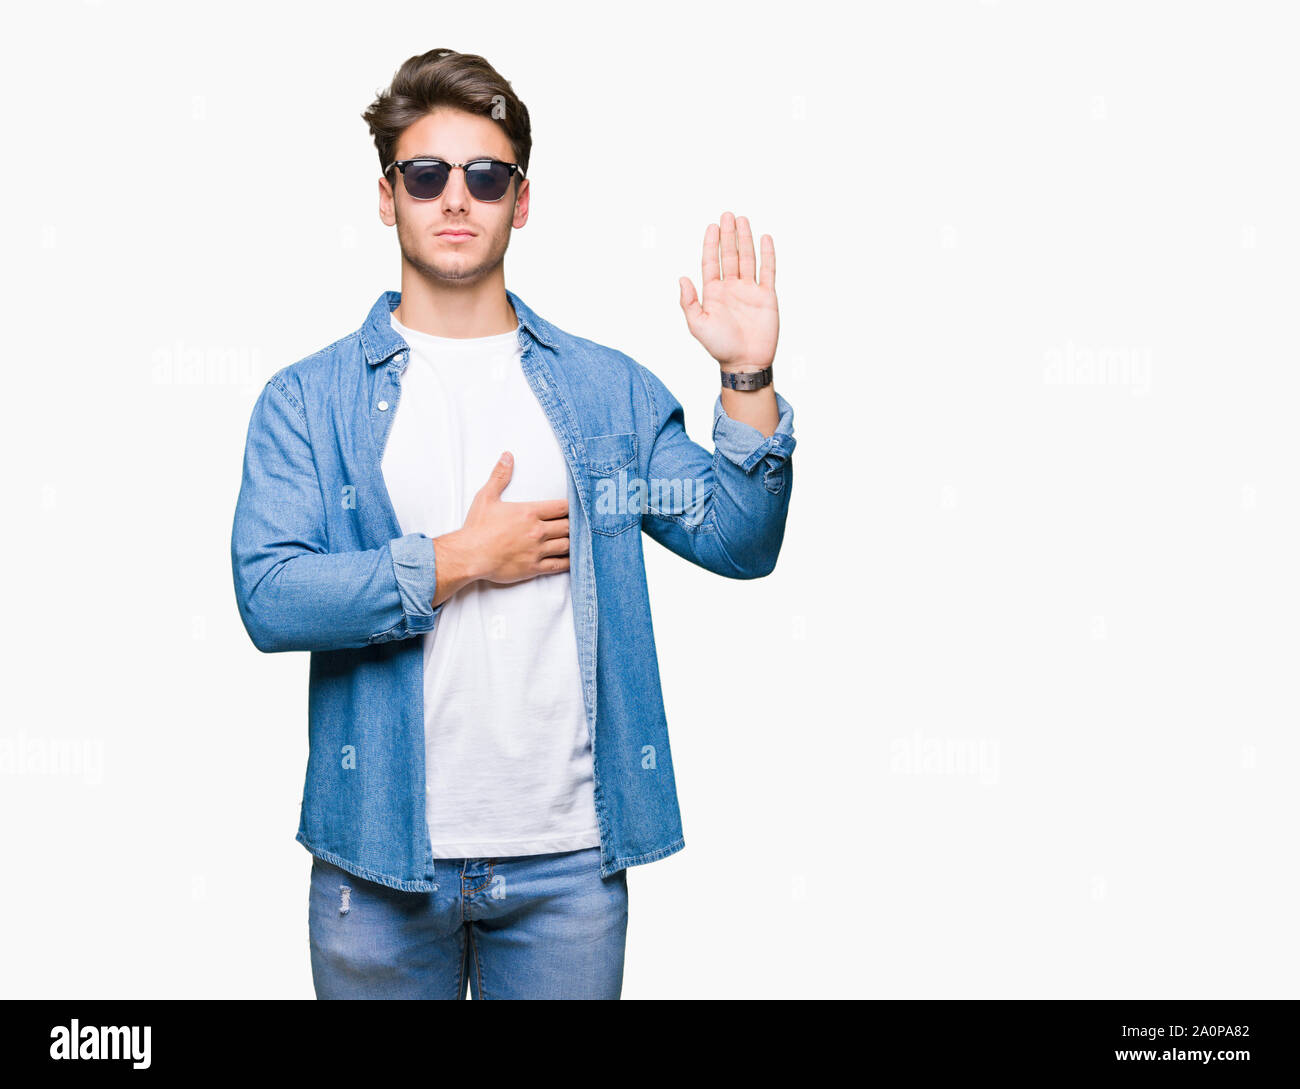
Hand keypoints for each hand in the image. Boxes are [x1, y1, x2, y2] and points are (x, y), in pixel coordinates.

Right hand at [432, 452, 568, 603]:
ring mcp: (537, 550)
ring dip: (573, 542)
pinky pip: (558, 565)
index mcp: (529, 512)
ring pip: (567, 545)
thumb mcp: (486, 497)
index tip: (575, 508)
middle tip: (577, 525)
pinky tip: (573, 560)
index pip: (562, 507)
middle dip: (574, 525)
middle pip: (568, 526)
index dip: (572, 507)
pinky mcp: (534, 567)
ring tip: (576, 540)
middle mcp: (537, 531)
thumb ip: (500, 476)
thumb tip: (507, 456)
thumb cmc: (477, 527)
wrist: (469, 555)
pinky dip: (568, 562)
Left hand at [678, 211, 778, 371]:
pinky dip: (767, 255)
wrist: (745, 362)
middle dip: (728, 235)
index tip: (712, 226)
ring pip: (747, 258)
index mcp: (713, 292)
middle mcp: (731, 288)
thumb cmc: (720, 347)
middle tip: (727, 214)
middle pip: (729, 255)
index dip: (711, 244)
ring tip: (742, 220)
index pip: (711, 262)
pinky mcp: (767, 296)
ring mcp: (750, 290)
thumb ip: (688, 302)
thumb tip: (681, 278)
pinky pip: (767, 271)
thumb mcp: (698, 325)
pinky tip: (765, 238)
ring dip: (745, 239)